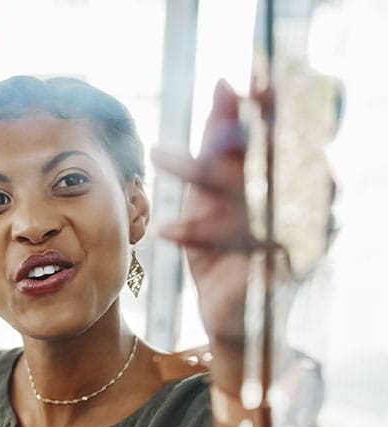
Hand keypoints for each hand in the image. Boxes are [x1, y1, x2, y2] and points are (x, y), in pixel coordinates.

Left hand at [151, 79, 260, 388]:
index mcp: (284, 181)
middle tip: (220, 97)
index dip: (267, 104)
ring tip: (158, 154)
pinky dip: (196, 232)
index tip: (240, 78)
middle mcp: (297, 202)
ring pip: (248, 191)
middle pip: (273, 153)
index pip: (284, 133)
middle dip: (242, 126)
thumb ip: (220, 144)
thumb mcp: (215, 191)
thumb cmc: (223, 247)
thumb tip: (226, 86)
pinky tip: (165, 227)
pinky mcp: (273, 268)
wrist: (231, 317)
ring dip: (201, 170)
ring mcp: (291, 233)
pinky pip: (233, 244)